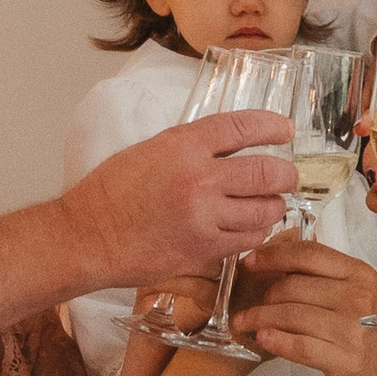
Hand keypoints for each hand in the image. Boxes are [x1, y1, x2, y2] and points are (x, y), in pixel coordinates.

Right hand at [71, 111, 295, 284]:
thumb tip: (229, 147)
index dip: (271, 126)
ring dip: (274, 205)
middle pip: (265, 171)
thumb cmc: (110, 193)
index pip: (241, 127)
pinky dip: (258, 231)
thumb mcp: (149, 151)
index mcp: (182, 145)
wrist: (87, 237)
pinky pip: (248, 239)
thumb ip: (191, 147)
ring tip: (271, 203)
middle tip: (288, 175)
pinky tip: (253, 226)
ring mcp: (203, 217)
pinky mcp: (203, 249)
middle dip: (285, 173)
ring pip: (264, 210)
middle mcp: (198, 179)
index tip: (285, 129)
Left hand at [227, 233, 376, 375]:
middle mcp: (357, 298)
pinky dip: (277, 341)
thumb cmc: (372, 338)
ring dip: (261, 318)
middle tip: (249, 305)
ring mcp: (352, 329)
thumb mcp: (357, 296)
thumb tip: (280, 262)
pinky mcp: (344, 359)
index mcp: (359, 275)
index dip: (274, 255)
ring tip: (246, 324)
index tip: (252, 261)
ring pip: (291, 314)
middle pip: (294, 285)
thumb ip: (324, 278)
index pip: (309, 254)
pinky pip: (299, 345)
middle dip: (263, 295)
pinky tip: (263, 339)